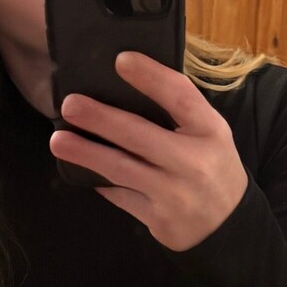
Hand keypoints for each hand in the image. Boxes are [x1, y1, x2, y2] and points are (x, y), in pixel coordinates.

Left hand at [48, 50, 248, 251]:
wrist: (229, 227)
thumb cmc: (212, 168)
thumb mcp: (210, 133)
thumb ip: (181, 111)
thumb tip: (130, 81)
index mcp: (210, 131)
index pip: (179, 96)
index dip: (150, 76)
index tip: (121, 60)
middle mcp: (192, 162)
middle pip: (139, 134)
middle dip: (100, 118)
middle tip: (70, 105)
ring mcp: (173, 194)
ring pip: (121, 169)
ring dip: (85, 153)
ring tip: (58, 141)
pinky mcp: (157, 219)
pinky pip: (120, 196)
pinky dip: (99, 181)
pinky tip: (80, 169)